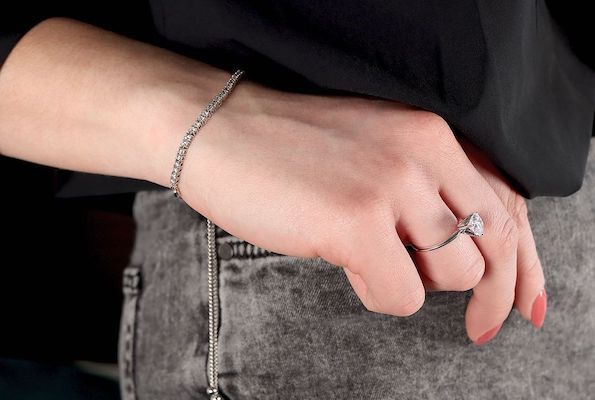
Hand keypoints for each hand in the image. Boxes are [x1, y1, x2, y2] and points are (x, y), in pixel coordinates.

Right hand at [166, 79, 529, 344]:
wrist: (218, 129)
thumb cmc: (286, 146)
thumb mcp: (373, 148)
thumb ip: (423, 186)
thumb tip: (454, 245)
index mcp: (430, 135)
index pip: (506, 205)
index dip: (520, 264)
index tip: (516, 303)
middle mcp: (422, 154)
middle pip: (493, 245)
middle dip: (490, 295)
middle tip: (479, 326)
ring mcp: (390, 186)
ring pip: (454, 273)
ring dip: (418, 282)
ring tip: (374, 263)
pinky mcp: (356, 221)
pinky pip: (402, 295)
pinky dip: (378, 294)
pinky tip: (345, 265)